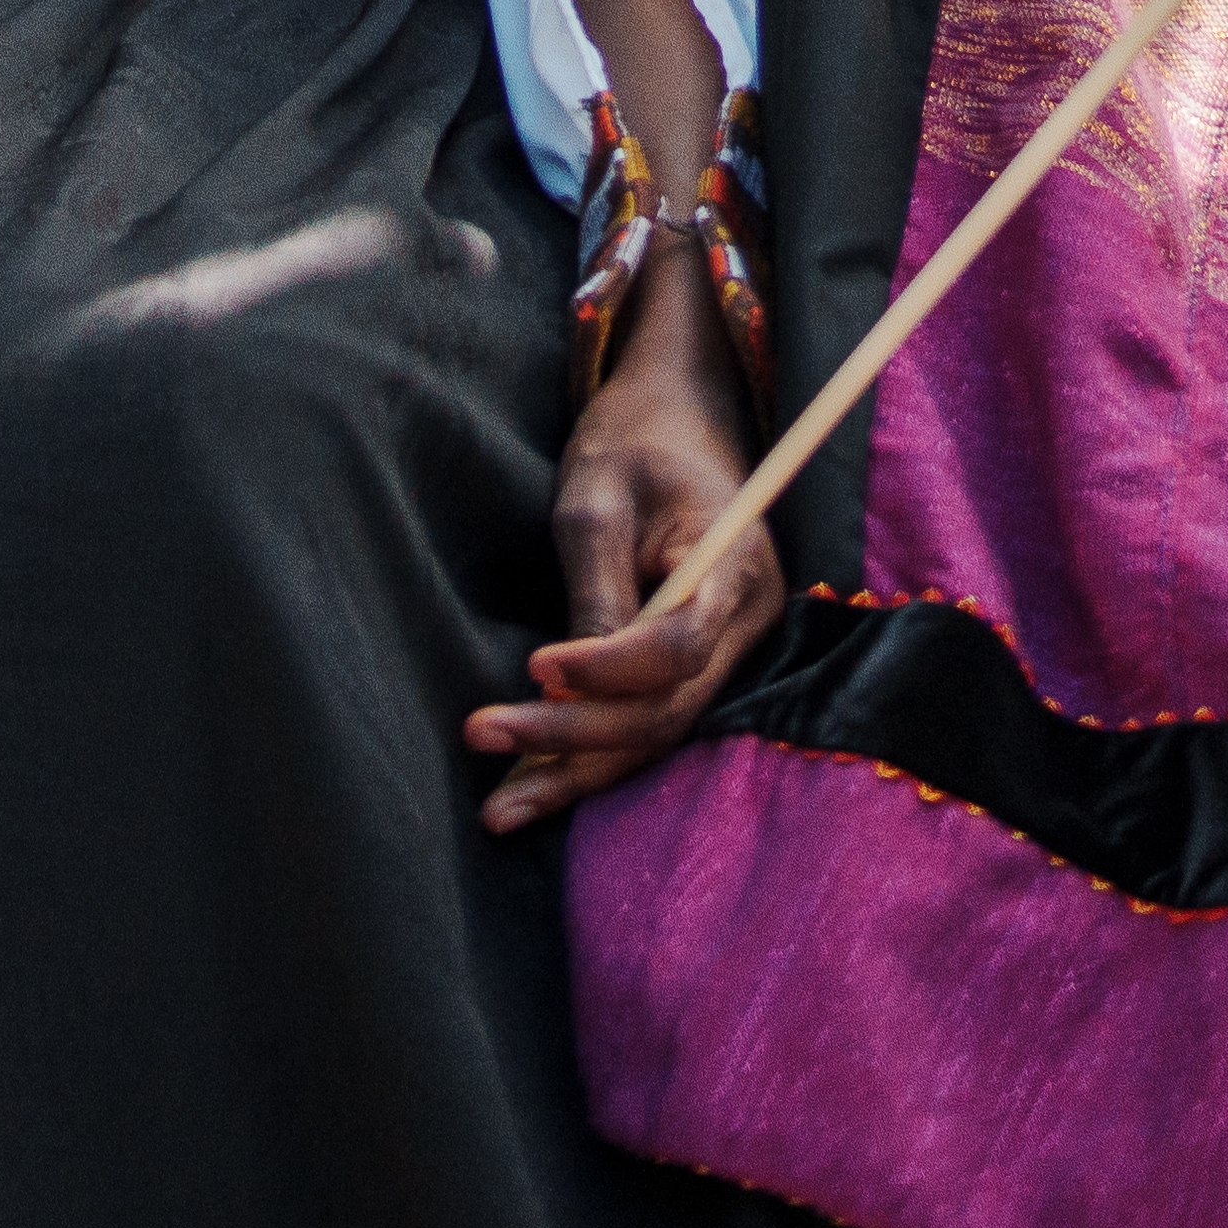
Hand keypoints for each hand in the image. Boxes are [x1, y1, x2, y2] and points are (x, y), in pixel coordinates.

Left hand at [462, 261, 780, 833]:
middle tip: (483, 735)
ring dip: (574, 771)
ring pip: (654, 734)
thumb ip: (595, 585)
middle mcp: (744, 626)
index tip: (535, 667)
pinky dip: (589, 756)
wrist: (674, 419)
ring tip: (497, 808)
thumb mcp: (598, 493)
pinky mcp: (689, 670)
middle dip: (574, 736)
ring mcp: (723, 655)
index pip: (681, 646)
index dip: (610, 670)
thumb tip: (569, 684)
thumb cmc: (633, 442)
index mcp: (737, 566)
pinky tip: (529, 789)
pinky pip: (645, 723)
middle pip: (665, 710)